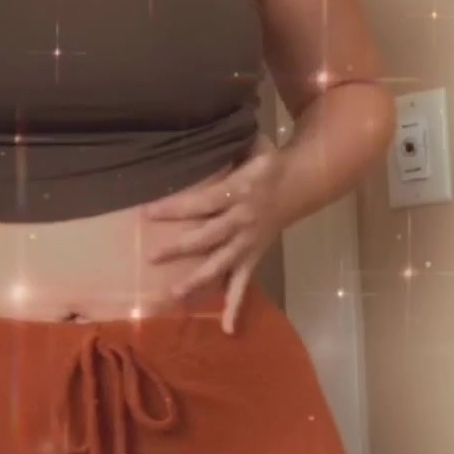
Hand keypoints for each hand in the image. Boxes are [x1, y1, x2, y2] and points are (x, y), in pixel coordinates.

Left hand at [144, 133, 284, 333]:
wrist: (305, 183)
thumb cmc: (270, 160)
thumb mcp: (254, 143)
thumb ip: (229, 142)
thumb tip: (202, 124)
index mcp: (241, 191)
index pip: (204, 202)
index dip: (177, 208)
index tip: (147, 214)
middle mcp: (244, 220)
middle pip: (209, 236)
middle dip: (180, 247)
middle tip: (151, 256)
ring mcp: (249, 242)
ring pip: (222, 264)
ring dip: (198, 280)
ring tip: (174, 294)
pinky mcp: (254, 256)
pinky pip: (243, 284)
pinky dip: (235, 307)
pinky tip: (226, 329)